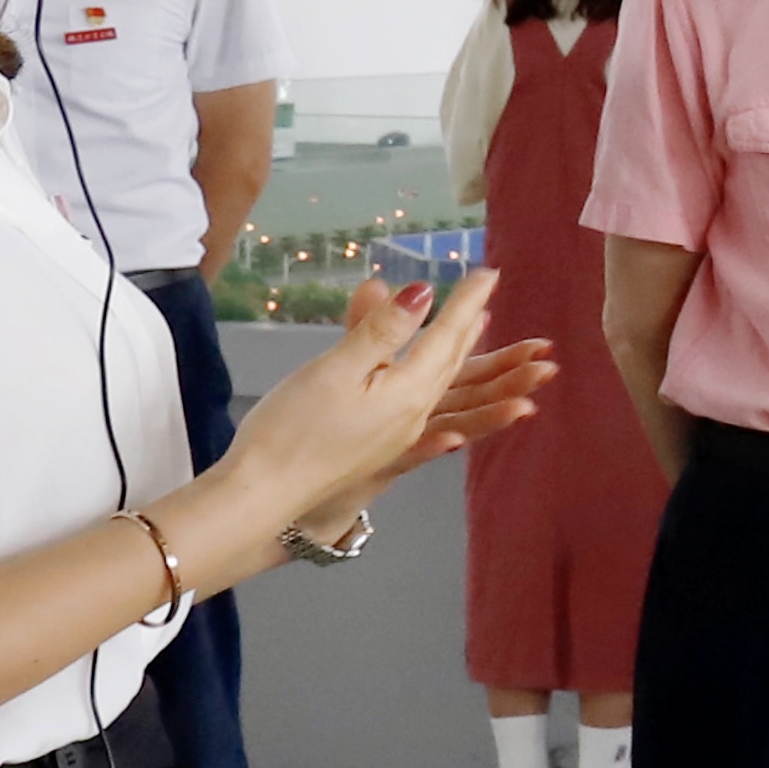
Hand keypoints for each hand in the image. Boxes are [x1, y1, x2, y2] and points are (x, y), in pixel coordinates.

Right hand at [223, 272, 541, 555]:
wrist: (264, 495)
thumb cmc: (292, 429)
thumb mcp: (336, 370)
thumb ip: (381, 331)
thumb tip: (422, 293)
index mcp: (408, 390)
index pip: (446, 337)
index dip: (466, 303)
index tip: (489, 272)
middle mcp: (414, 414)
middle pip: (457, 365)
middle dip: (481, 331)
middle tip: (499, 297)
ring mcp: (400, 436)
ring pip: (450, 393)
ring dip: (484, 371)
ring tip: (504, 346)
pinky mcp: (381, 452)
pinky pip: (430, 422)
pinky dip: (453, 401)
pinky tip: (462, 412)